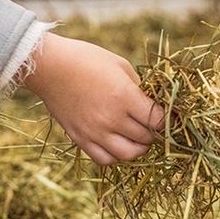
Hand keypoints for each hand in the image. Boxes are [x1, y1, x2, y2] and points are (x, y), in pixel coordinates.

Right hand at [22, 33, 164, 164]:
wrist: (49, 66)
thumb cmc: (87, 59)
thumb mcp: (121, 66)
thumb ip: (139, 88)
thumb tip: (153, 103)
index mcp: (124, 97)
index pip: (159, 120)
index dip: (168, 119)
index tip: (170, 115)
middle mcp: (111, 119)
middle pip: (146, 138)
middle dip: (156, 132)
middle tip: (155, 124)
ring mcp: (94, 132)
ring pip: (128, 154)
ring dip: (139, 148)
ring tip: (139, 136)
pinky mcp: (80, 139)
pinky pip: (104, 159)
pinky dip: (116, 155)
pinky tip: (118, 143)